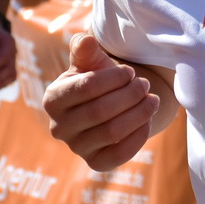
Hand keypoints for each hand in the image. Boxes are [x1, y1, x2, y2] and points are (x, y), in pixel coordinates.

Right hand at [43, 34, 159, 169]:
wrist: (109, 105)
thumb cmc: (98, 79)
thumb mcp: (91, 61)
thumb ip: (85, 49)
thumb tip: (86, 40)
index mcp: (53, 99)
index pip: (86, 87)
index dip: (114, 78)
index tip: (130, 72)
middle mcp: (58, 127)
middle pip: (100, 111)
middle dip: (130, 95)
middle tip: (145, 85)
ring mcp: (76, 148)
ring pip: (113, 132)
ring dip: (139, 113)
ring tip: (152, 100)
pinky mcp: (96, 163)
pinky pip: (120, 154)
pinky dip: (139, 135)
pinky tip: (148, 119)